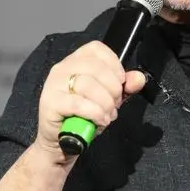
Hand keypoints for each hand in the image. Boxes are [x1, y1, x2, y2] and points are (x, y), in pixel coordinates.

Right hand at [34, 40, 146, 158]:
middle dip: (113, 88)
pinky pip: (78, 104)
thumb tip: (138, 78)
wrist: (60, 141)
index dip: (114, 65)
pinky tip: (99, 120)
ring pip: (88, 85)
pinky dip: (95, 113)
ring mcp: (54, 84)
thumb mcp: (107, 98)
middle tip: (114, 105)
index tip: (120, 83)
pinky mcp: (50, 102)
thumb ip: (124, 87)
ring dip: (105, 104)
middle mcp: (62, 67)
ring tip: (107, 115)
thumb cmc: (83, 116)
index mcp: (75, 60)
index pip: (96, 49)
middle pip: (95, 67)